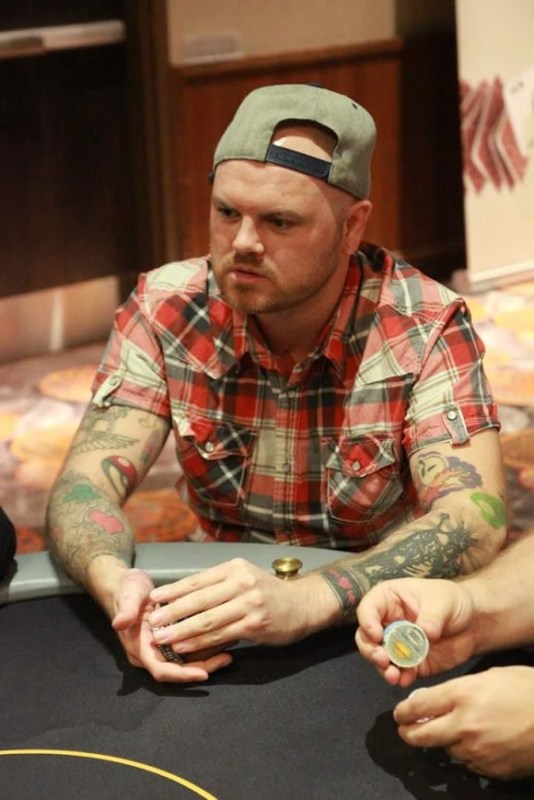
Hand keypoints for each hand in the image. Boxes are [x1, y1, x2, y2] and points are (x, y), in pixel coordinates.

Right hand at [111, 568, 232, 682]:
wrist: (126, 585)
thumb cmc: (126, 590)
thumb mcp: (127, 596)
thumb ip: (125, 610)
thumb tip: (119, 622)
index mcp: (139, 648)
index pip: (161, 669)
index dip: (182, 674)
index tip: (203, 674)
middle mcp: (151, 653)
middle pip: (178, 669)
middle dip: (203, 667)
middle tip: (226, 659)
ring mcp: (162, 647)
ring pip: (187, 660)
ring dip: (209, 656)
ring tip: (232, 644)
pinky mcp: (171, 638)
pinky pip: (190, 647)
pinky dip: (207, 643)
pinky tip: (225, 634)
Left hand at [148, 558, 327, 655]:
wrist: (303, 605)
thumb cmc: (268, 593)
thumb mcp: (245, 578)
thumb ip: (219, 585)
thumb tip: (183, 597)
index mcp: (235, 568)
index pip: (197, 580)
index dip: (173, 590)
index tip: (153, 598)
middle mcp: (242, 583)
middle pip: (199, 599)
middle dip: (172, 611)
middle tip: (152, 620)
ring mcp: (249, 604)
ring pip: (207, 620)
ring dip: (181, 630)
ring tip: (162, 637)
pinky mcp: (255, 625)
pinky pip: (221, 635)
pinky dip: (200, 643)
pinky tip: (185, 647)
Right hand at [355, 578, 475, 686]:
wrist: (474, 622)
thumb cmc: (453, 600)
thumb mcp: (443, 601)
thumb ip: (433, 616)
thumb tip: (426, 632)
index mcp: (389, 599)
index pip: (368, 609)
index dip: (367, 622)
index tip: (377, 635)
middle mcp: (388, 622)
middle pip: (366, 637)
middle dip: (371, 650)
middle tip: (382, 659)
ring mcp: (398, 644)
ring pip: (379, 658)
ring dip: (383, 668)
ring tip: (393, 675)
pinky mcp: (410, 663)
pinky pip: (399, 672)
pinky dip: (401, 678)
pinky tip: (406, 679)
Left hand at [394, 666, 533, 778]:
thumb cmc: (525, 689)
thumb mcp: (488, 676)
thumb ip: (457, 689)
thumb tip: (431, 701)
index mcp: (462, 695)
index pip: (418, 706)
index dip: (403, 710)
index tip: (399, 713)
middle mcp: (464, 724)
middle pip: (422, 735)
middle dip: (408, 733)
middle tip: (405, 730)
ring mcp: (477, 750)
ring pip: (445, 750)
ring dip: (442, 742)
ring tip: (447, 732)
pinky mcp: (490, 768)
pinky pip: (468, 763)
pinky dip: (465, 754)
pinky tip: (473, 743)